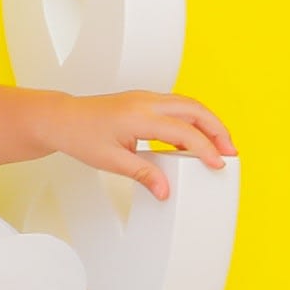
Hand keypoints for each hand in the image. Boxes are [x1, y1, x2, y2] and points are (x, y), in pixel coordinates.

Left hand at [45, 89, 234, 199]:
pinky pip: (176, 106)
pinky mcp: (143, 101)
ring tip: (220, 147)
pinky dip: (193, 119)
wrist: (59, 118)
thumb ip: (142, 174)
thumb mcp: (110, 161)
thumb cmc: (79, 135)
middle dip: (217, 129)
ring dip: (208, 122)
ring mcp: (144, 98)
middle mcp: (144, 102)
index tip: (218, 164)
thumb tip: (165, 191)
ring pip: (187, 104)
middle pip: (194, 109)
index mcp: (138, 116)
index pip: (183, 131)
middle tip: (230, 153)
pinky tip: (196, 138)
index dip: (205, 148)